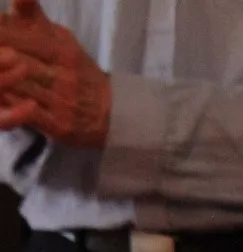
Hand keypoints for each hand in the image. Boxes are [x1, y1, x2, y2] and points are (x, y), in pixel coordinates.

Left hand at [0, 0, 109, 147]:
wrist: (113, 112)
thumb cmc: (76, 71)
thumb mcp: (61, 39)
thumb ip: (32, 16)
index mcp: (63, 49)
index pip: (18, 37)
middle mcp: (64, 74)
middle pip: (14, 60)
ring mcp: (62, 101)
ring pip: (17, 86)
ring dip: (0, 78)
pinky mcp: (60, 125)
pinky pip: (27, 114)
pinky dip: (9, 106)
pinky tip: (1, 95)